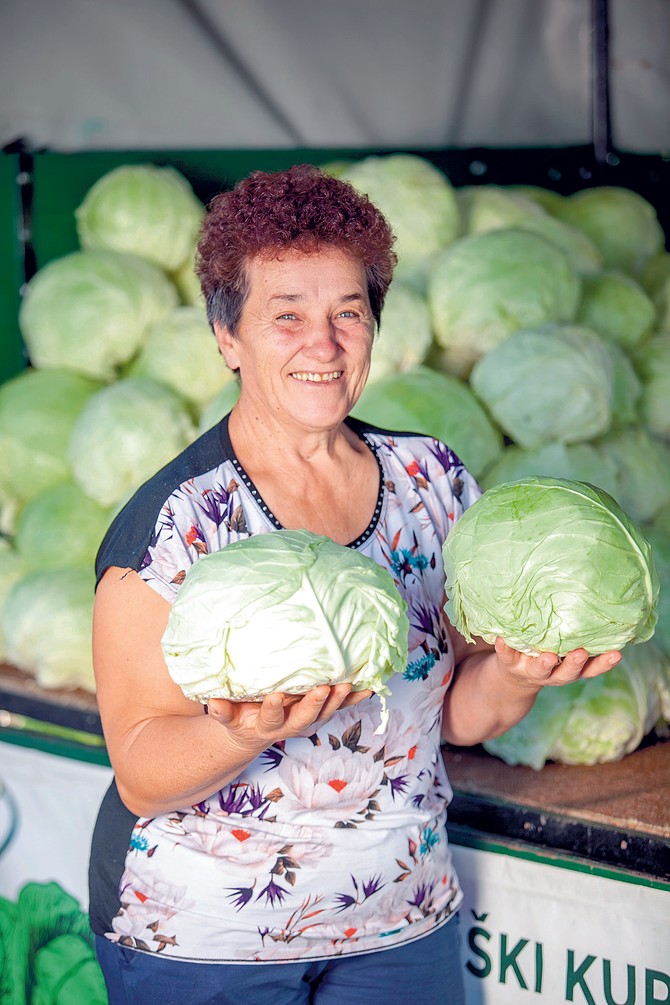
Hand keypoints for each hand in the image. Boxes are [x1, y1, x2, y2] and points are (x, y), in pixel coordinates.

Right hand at [205, 683, 372, 745]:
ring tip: (348, 685)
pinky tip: (368, 687)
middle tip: (321, 689)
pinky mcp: (320, 712)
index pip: (271, 719)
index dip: (273, 709)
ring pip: (325, 712)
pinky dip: (354, 698)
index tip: (275, 696)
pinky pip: (339, 706)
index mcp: (267, 726)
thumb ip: (222, 711)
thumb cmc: (239, 718)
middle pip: (304, 718)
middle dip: (313, 704)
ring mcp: (308, 720)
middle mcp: (291, 725)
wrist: (254, 732)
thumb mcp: (227, 717)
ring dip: (338, 700)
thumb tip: (211, 701)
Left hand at [493, 636, 621, 690]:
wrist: (511, 679)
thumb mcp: (562, 651)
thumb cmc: (544, 655)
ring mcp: (531, 670)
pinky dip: (505, 649)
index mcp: (569, 668)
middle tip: (581, 653)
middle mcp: (553, 673)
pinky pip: (507, 657)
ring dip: (545, 664)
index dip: (604, 663)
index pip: (591, 668)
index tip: (617, 654)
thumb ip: (574, 635)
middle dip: (575, 663)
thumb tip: (594, 600)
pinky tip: (502, 639)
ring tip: (547, 657)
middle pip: (567, 672)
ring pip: (540, 670)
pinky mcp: (510, 665)